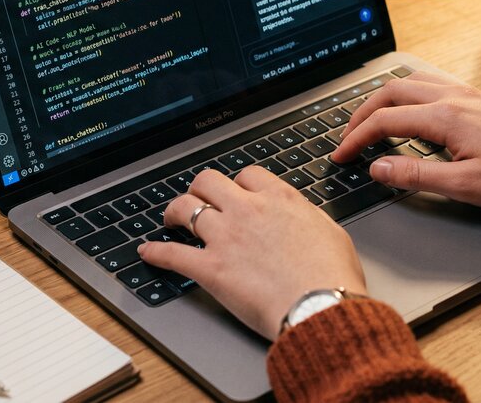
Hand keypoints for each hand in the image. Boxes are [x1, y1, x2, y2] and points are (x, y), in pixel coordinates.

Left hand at [138, 168, 366, 339]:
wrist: (320, 306)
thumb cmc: (332, 276)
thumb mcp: (331, 232)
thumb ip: (308, 218)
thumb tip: (301, 218)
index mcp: (279, 200)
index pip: (247, 176)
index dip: (238, 184)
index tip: (236, 193)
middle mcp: (248, 211)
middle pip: (209, 182)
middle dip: (200, 189)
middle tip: (198, 199)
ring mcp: (226, 238)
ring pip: (185, 208)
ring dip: (174, 212)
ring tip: (170, 219)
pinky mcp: (210, 268)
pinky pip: (173, 254)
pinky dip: (156, 252)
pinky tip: (148, 252)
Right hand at [331, 71, 480, 208]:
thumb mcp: (465, 187)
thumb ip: (416, 176)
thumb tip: (378, 168)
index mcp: (446, 117)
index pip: (385, 121)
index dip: (356, 138)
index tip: (341, 155)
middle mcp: (453, 97)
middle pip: (391, 92)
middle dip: (362, 114)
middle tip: (347, 138)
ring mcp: (466, 94)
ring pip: (410, 82)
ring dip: (383, 98)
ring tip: (369, 120)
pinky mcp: (477, 98)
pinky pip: (430, 82)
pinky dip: (406, 92)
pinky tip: (408, 108)